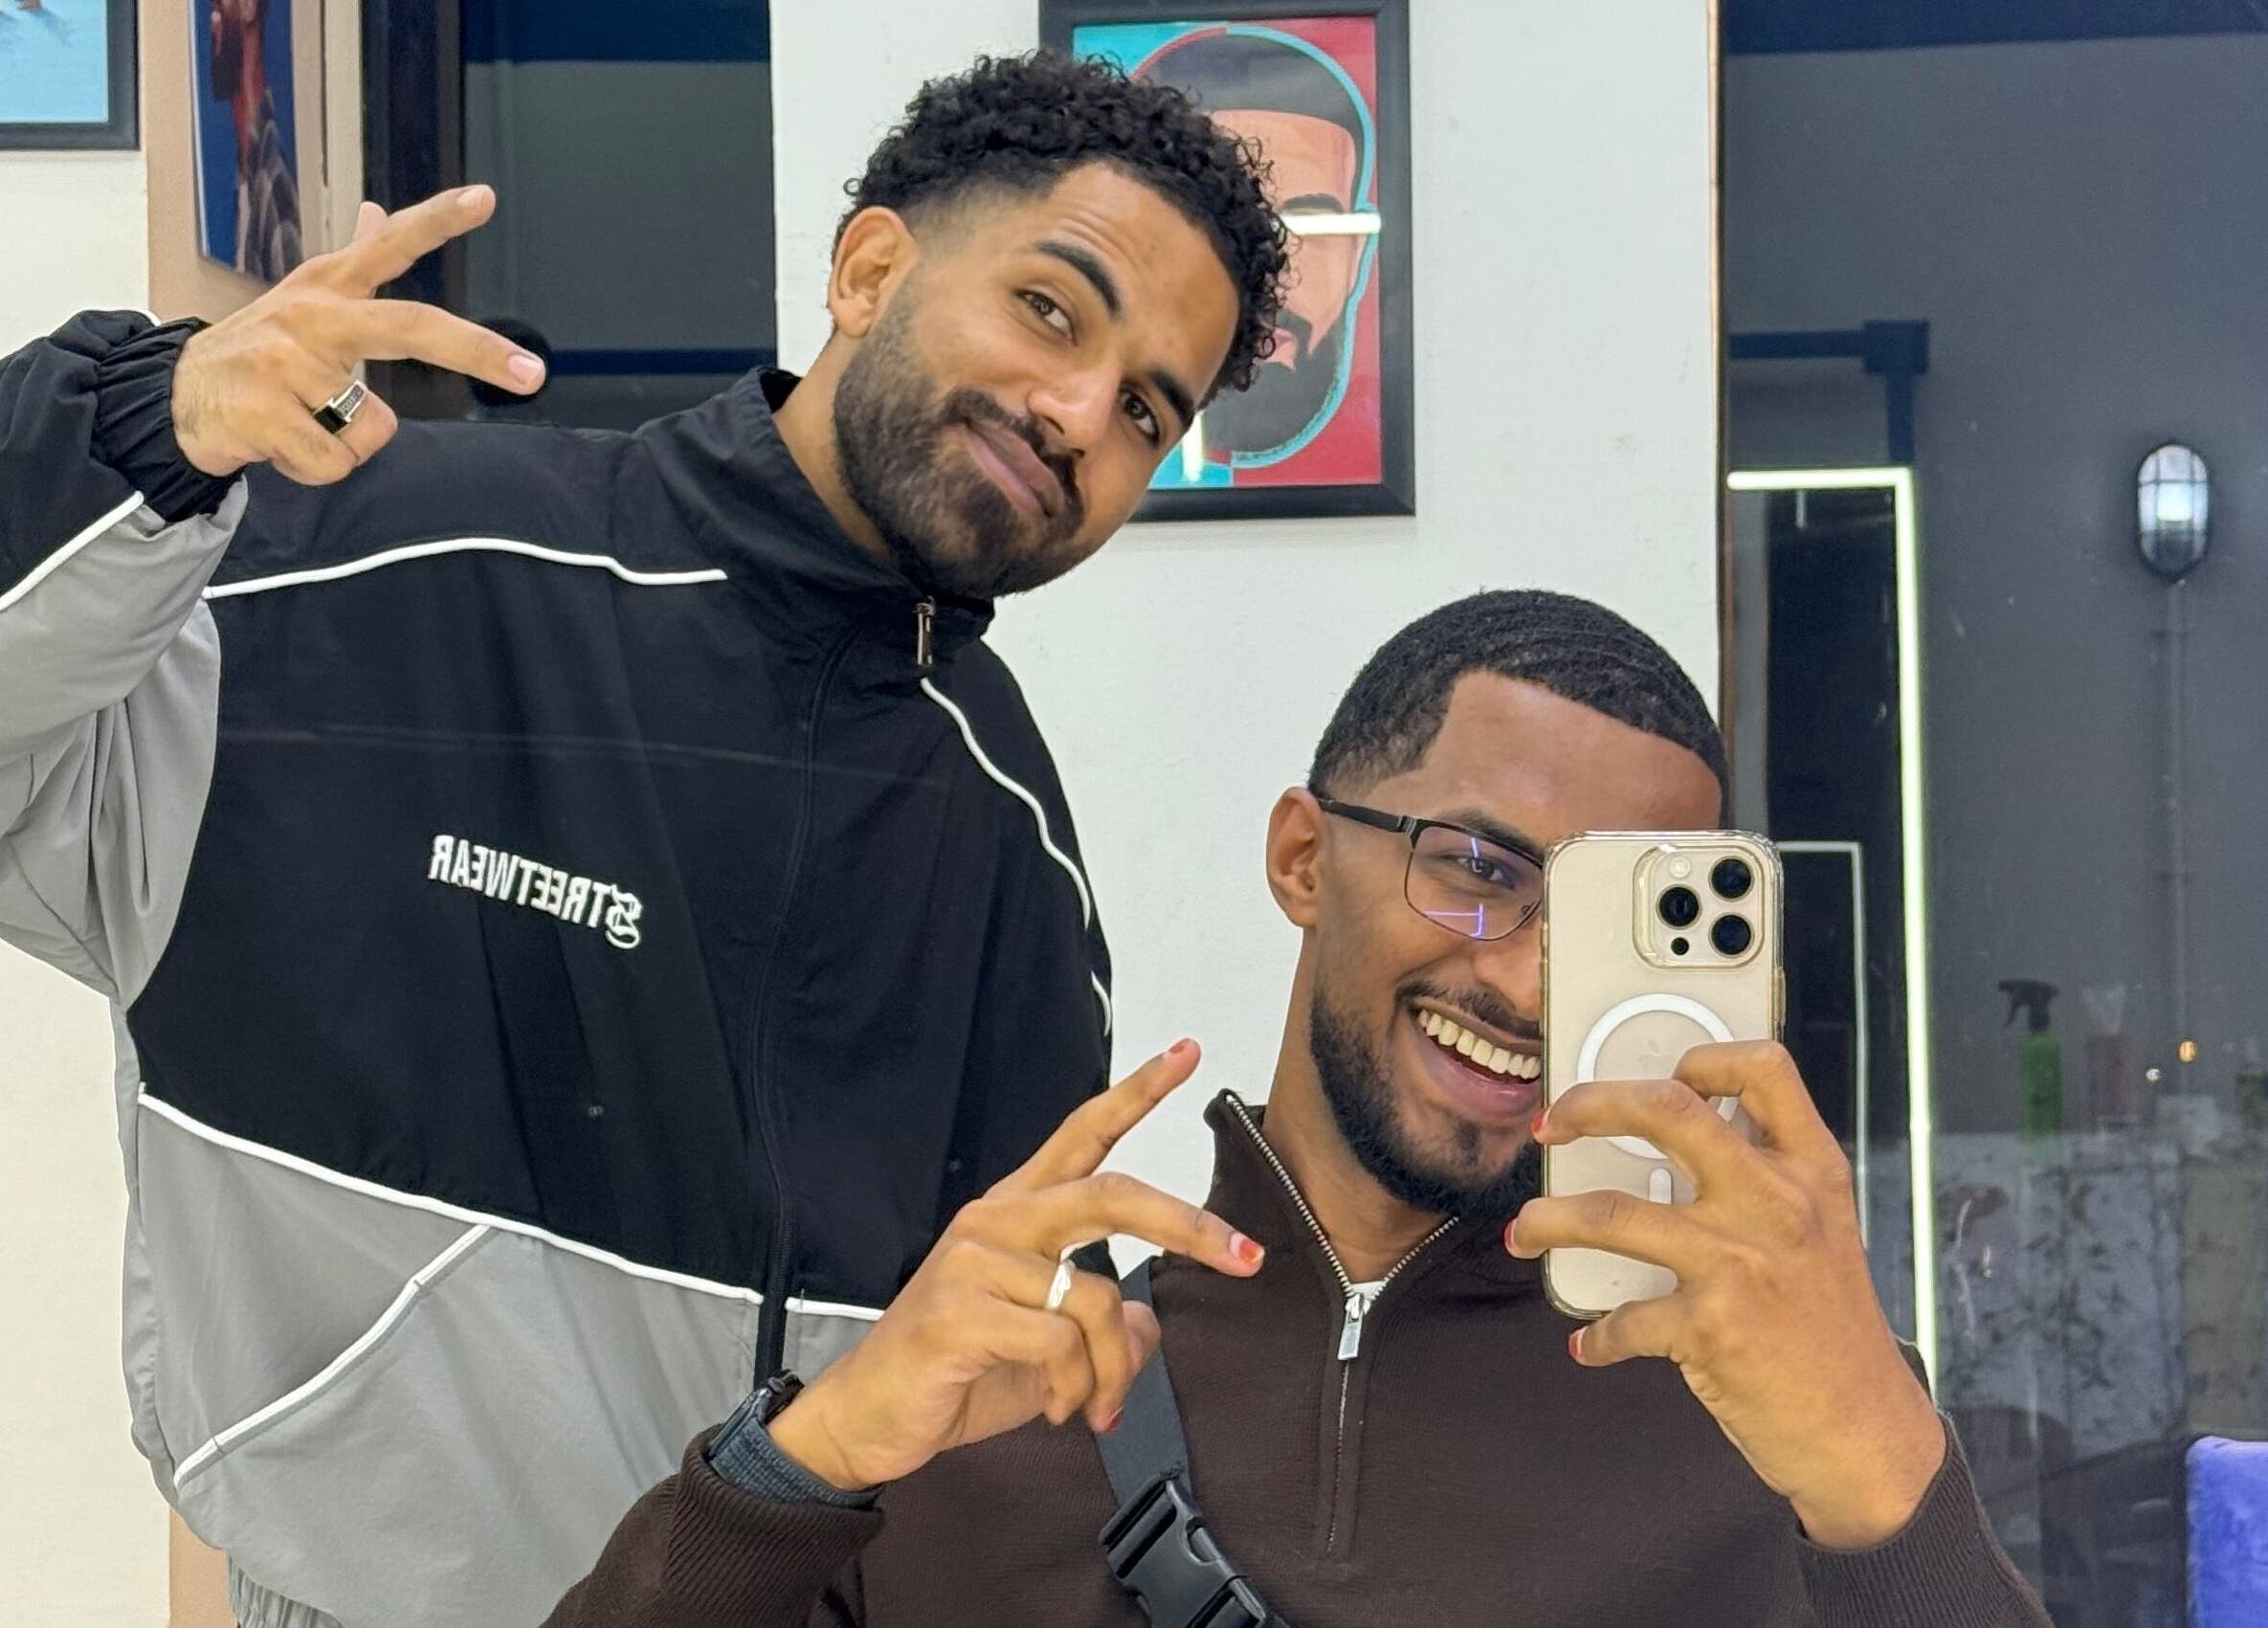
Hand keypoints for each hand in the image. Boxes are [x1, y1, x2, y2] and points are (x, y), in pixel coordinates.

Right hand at [171, 187, 544, 484]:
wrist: (176, 398)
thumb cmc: (261, 353)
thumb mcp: (306, 300)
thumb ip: (352, 261)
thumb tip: (376, 208)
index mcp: (326, 287)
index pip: (388, 245)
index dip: (437, 220)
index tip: (485, 198)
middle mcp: (312, 316)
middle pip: (410, 327)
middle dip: (476, 351)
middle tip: (532, 373)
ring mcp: (285, 363)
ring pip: (374, 427)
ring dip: (345, 443)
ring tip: (301, 421)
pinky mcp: (265, 413)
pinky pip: (335, 463)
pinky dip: (315, 469)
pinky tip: (279, 443)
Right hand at [769, 1041, 1263, 1491]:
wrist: (870, 1420)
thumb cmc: (958, 1373)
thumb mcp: (1050, 1350)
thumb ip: (1103, 1324)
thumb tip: (1149, 1322)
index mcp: (1015, 1212)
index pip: (1082, 1134)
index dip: (1138, 1091)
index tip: (1188, 1051)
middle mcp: (995, 1219)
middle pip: (1112, 1194)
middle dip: (1190, 1225)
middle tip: (1246, 1257)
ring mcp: (973, 1260)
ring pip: (1098, 1297)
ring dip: (1114, 1369)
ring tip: (1095, 1407)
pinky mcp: (959, 1308)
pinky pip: (1060, 1343)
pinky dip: (1076, 1388)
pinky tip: (1059, 1409)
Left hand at [1508, 1041, 1945, 1548]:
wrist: (1862, 1432)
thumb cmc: (1832, 1330)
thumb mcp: (1824, 1232)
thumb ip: (1768, 1182)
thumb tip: (1680, 1140)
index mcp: (1811, 1171)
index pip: (1765, 1070)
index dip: (1704, 1058)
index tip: (1657, 1075)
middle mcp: (1777, 1204)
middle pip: (1668, 1112)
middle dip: (1591, 1104)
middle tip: (1550, 1124)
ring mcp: (1739, 1262)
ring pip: (1612, 1215)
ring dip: (1550, 1220)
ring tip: (1523, 1230)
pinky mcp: (1708, 1327)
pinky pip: (1623, 1320)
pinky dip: (1597, 1336)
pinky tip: (1588, 1346)